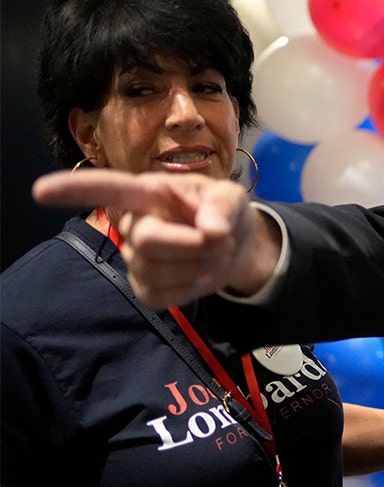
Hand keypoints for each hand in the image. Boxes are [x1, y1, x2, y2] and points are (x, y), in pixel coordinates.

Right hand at [32, 169, 280, 306]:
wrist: (238, 245)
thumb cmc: (225, 212)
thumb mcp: (233, 197)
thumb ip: (223, 207)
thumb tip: (211, 230)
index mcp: (148, 193)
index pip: (109, 189)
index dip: (76, 190)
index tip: (41, 190)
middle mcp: (133, 224)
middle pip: (148, 241)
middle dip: (193, 244)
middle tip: (221, 238)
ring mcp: (135, 259)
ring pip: (157, 271)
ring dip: (200, 265)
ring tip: (214, 253)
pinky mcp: (145, 288)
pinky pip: (163, 297)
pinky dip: (192, 288)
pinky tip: (198, 274)